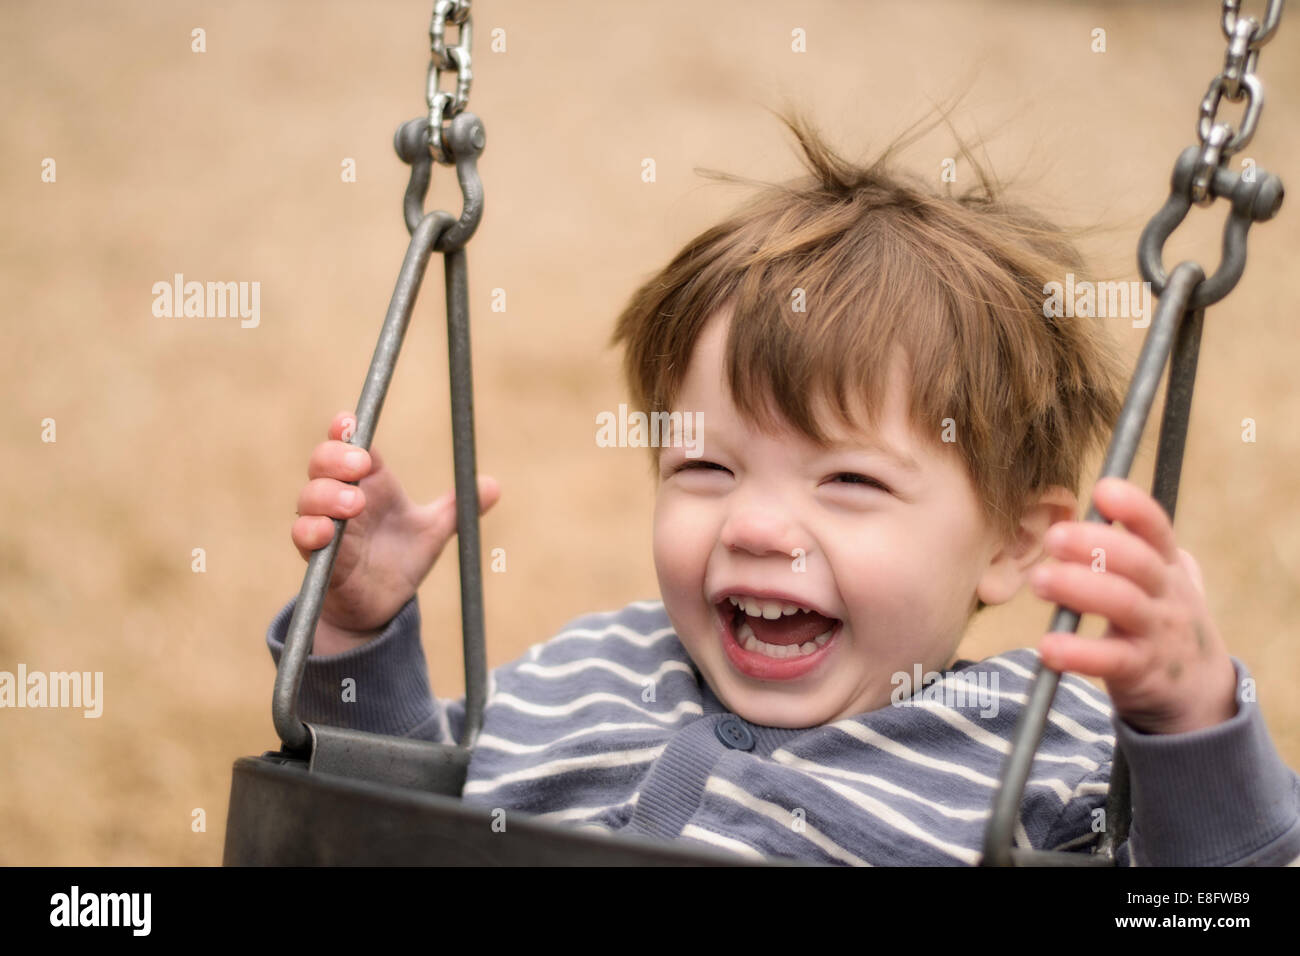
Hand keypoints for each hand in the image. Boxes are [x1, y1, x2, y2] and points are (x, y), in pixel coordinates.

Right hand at [291, 410, 500, 640]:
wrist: (380, 607)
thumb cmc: (399, 560)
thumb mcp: (433, 531)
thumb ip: (458, 507)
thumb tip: (493, 486)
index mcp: (371, 483)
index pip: (351, 444)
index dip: (345, 428)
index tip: (350, 421)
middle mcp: (343, 497)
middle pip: (323, 461)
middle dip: (336, 457)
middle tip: (362, 465)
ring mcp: (327, 525)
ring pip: (310, 496)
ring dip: (328, 494)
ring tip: (355, 503)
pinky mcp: (319, 557)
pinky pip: (303, 536)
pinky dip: (311, 529)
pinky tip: (326, 531)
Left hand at [1029, 476, 1237, 734]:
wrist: (1199, 691)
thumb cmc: (1162, 621)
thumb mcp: (1160, 582)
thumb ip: (1127, 549)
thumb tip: (1079, 510)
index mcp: (1168, 567)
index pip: (1158, 529)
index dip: (1134, 508)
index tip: (1104, 489)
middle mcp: (1168, 595)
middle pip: (1139, 562)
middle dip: (1097, 545)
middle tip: (1054, 536)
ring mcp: (1157, 633)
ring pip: (1125, 605)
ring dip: (1080, 589)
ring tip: (1039, 580)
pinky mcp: (1142, 670)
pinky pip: (1111, 659)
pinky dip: (1078, 653)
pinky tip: (1048, 647)